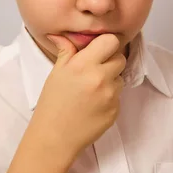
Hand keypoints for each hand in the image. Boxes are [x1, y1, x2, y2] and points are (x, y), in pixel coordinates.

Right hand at [28, 33, 125, 163]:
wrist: (54, 137)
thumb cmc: (52, 103)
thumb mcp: (57, 72)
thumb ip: (67, 50)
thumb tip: (62, 35)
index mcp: (84, 64)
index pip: (111, 41)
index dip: (106, 44)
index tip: (99, 49)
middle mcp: (100, 77)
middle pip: (120, 58)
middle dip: (110, 61)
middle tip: (95, 69)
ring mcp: (110, 95)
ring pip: (120, 77)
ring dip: (111, 79)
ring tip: (92, 89)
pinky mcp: (115, 110)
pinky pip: (118, 96)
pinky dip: (109, 97)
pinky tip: (93, 104)